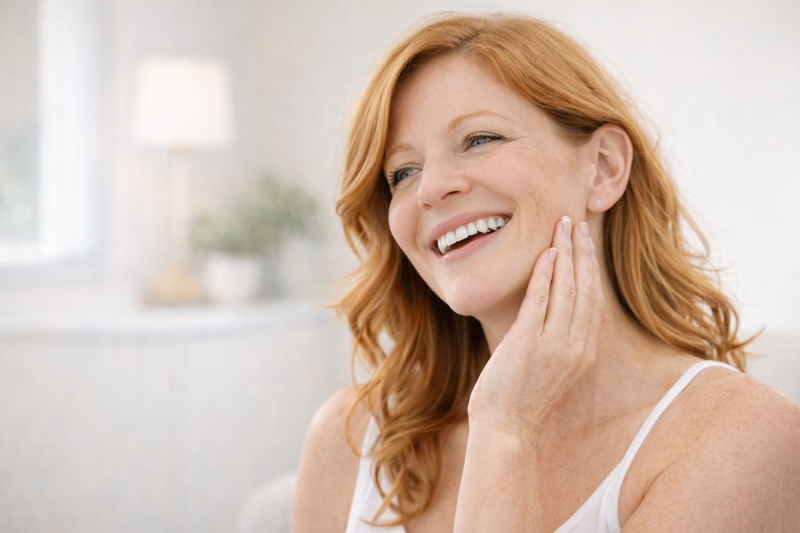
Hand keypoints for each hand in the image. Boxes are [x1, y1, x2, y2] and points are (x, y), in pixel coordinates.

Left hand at [468, 216, 603, 440]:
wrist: (507, 430)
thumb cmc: (521, 402)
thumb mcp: (549, 370)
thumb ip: (553, 342)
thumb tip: (543, 314)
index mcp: (584, 354)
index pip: (593, 301)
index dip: (591, 269)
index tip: (586, 245)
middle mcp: (576, 347)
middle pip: (585, 289)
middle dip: (582, 252)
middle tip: (577, 224)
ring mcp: (554, 345)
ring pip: (567, 288)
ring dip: (566, 254)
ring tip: (563, 227)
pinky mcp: (529, 342)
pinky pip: (541, 299)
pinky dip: (546, 274)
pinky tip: (546, 253)